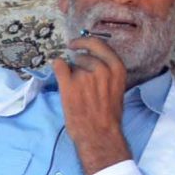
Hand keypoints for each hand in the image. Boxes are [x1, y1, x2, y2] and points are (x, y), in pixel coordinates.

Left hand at [52, 35, 132, 173]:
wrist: (98, 133)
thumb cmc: (108, 114)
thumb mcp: (116, 87)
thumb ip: (107, 71)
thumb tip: (92, 59)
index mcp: (116, 68)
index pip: (99, 44)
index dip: (85, 41)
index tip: (76, 43)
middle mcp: (101, 68)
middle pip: (82, 56)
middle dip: (78, 64)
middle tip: (77, 78)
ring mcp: (84, 75)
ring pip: (71, 64)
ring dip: (71, 73)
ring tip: (76, 90)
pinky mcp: (68, 83)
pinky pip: (58, 65)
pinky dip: (57, 68)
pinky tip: (61, 78)